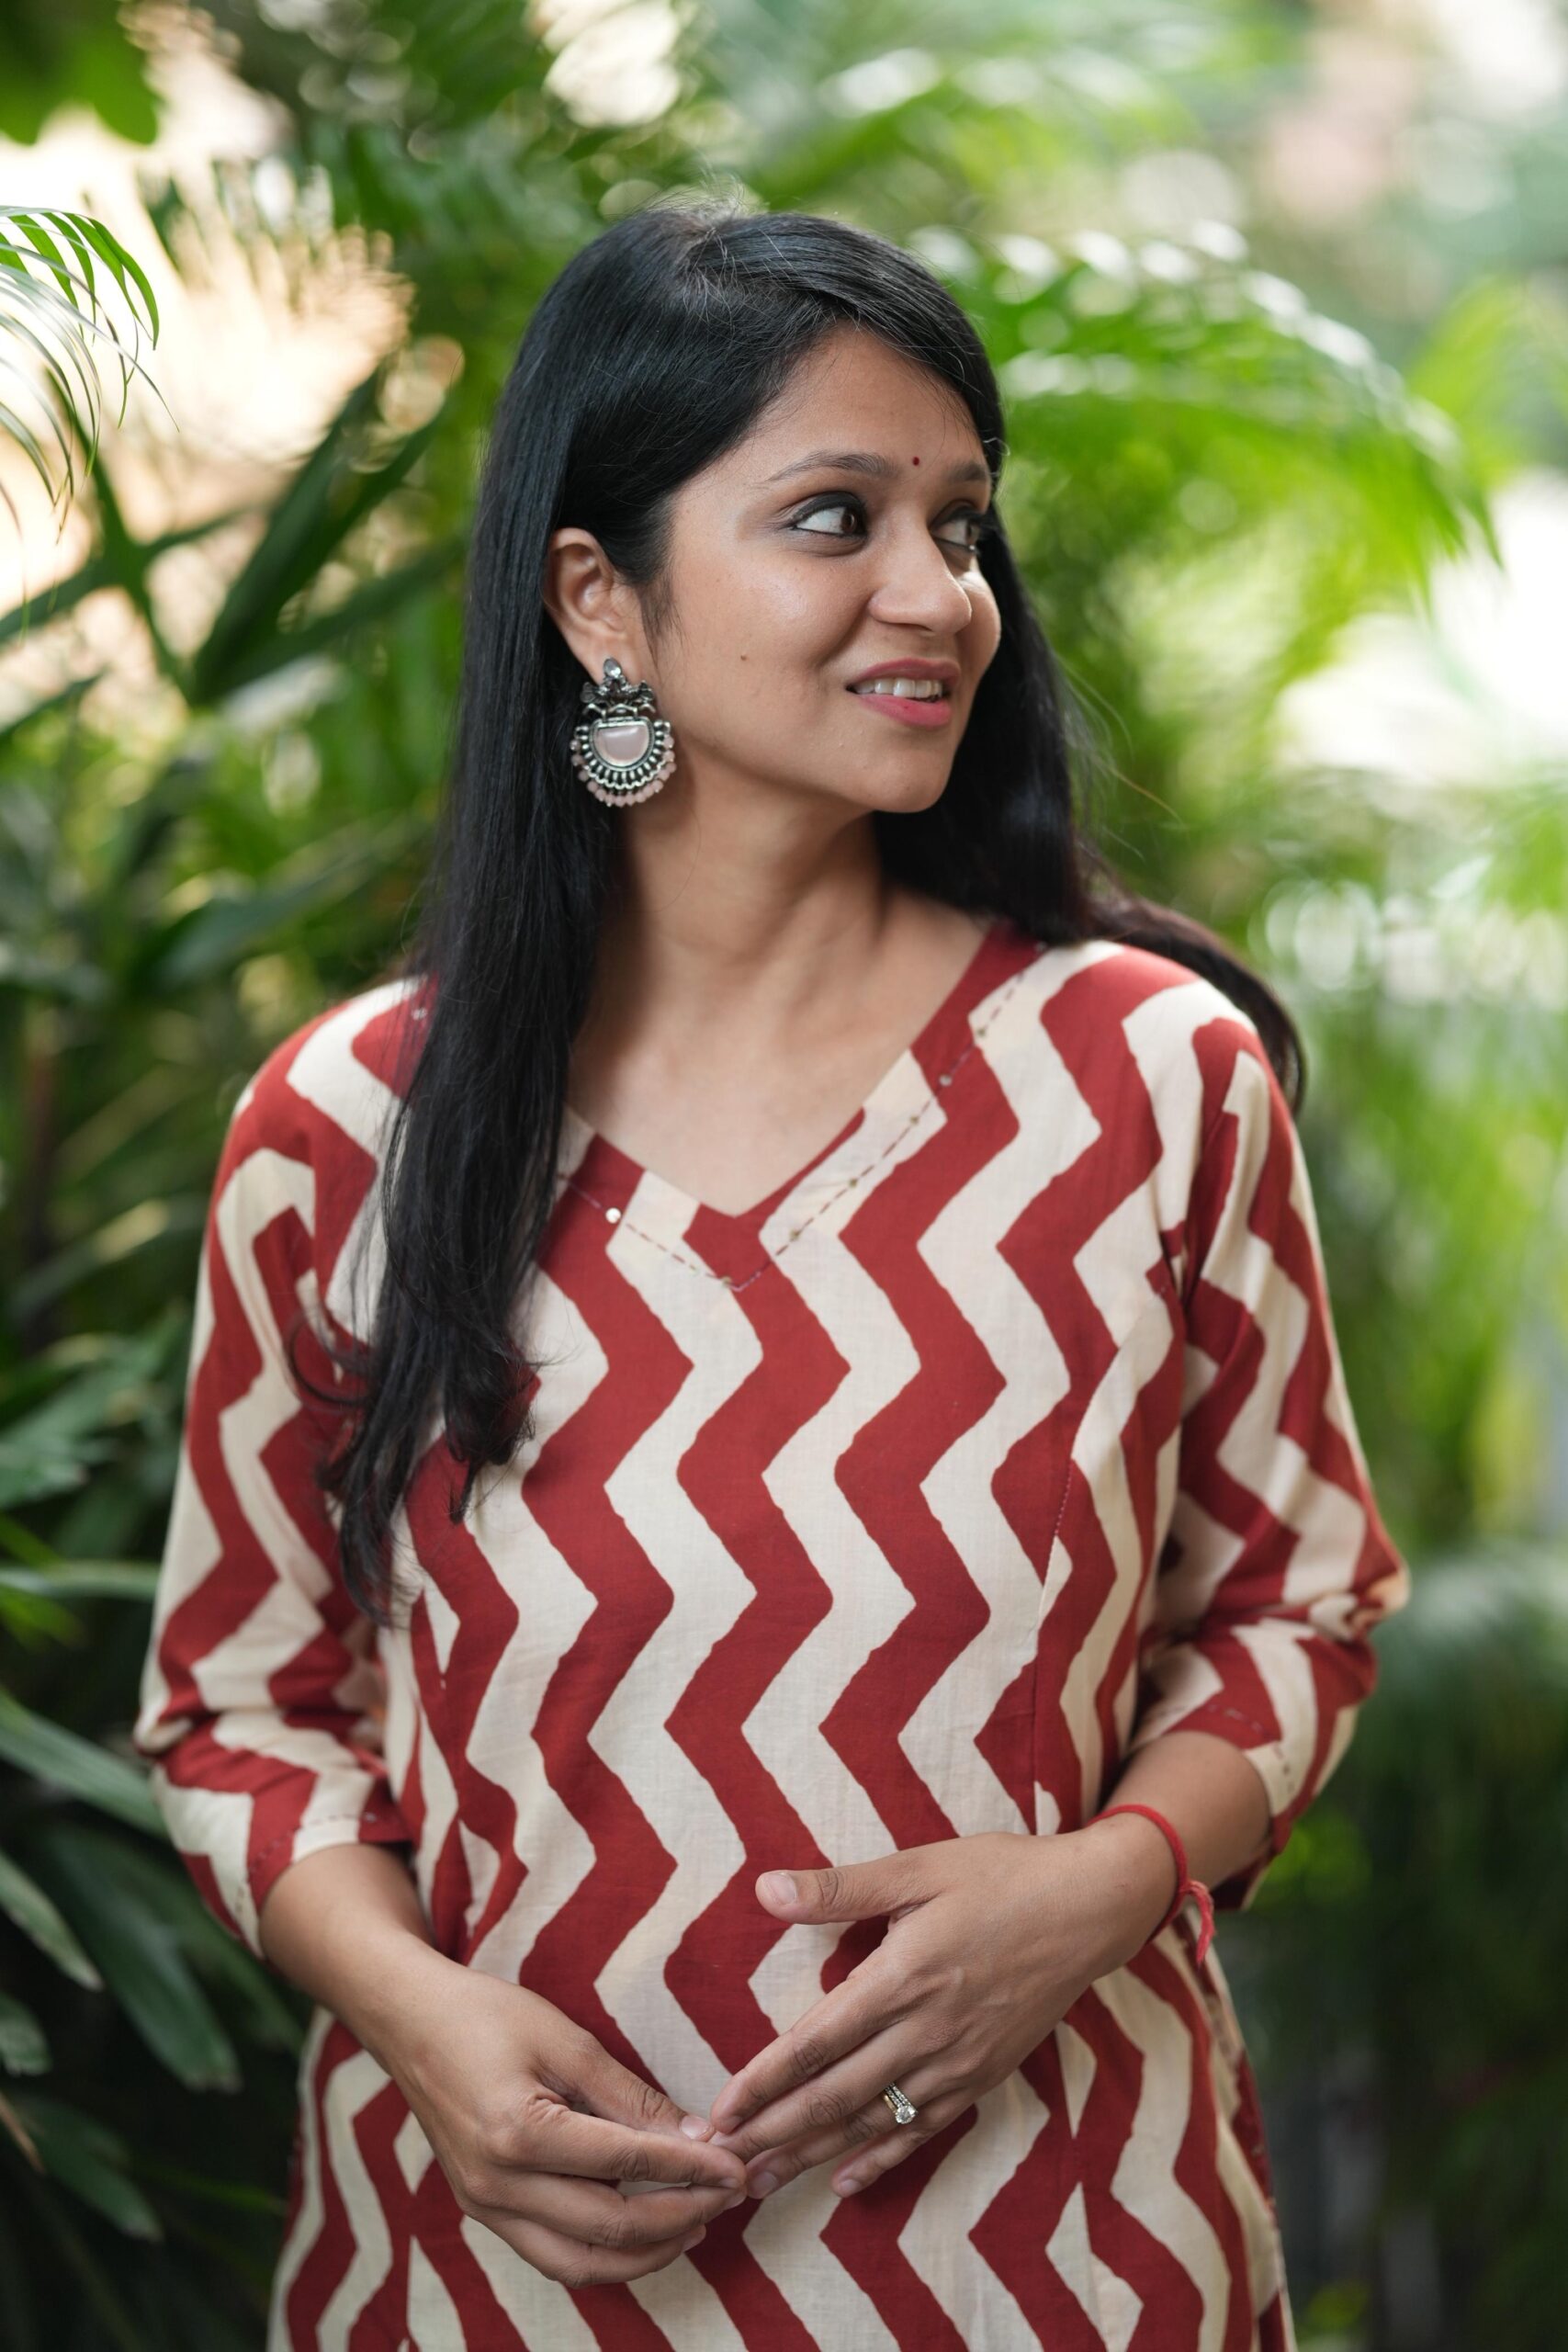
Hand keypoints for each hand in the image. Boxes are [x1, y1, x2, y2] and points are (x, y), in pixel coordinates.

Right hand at [379, 1950, 748, 2285]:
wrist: (410, 2024)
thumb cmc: (487, 2016)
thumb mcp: (566, 2040)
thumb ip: (629, 2097)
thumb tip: (695, 2137)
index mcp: (518, 2134)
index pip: (626, 2163)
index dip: (690, 2168)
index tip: (735, 2166)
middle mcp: (498, 2185)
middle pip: (609, 2228)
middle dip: (681, 2216)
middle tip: (729, 2196)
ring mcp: (486, 2208)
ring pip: (580, 2264)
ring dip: (646, 2254)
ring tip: (696, 2224)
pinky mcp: (484, 2213)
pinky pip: (553, 2257)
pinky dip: (604, 2255)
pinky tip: (642, 2230)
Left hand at [705, 1824, 1174, 2200]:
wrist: (1090, 1909)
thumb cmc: (1001, 1877)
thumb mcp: (920, 1867)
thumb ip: (842, 1888)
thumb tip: (766, 1891)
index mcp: (902, 1976)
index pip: (816, 2043)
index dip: (764, 2083)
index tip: (720, 2112)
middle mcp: (925, 2031)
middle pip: (834, 2096)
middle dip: (773, 2134)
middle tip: (718, 2163)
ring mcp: (956, 2062)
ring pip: (871, 2121)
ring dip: (811, 2156)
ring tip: (761, 2182)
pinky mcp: (982, 2077)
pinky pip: (922, 2130)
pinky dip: (880, 2159)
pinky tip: (844, 2182)